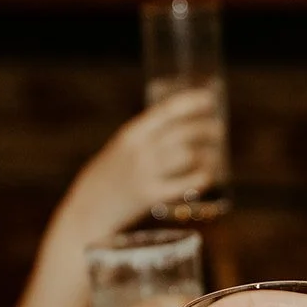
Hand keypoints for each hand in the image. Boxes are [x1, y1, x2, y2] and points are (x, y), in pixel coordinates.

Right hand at [62, 90, 223, 236]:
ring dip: (207, 153)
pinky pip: (183, 184)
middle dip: (206, 129)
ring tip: (215, 154)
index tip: (210, 99)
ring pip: (187, 155)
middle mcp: (138, 150)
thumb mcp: (123, 148)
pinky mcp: (150, 196)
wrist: (88, 207)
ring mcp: (144, 173)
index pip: (167, 110)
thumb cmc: (110, 176)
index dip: (192, 102)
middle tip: (218, 130)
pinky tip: (208, 177)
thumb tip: (185, 127)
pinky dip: (200, 178)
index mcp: (131, 133)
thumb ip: (147, 137)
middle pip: (183, 132)